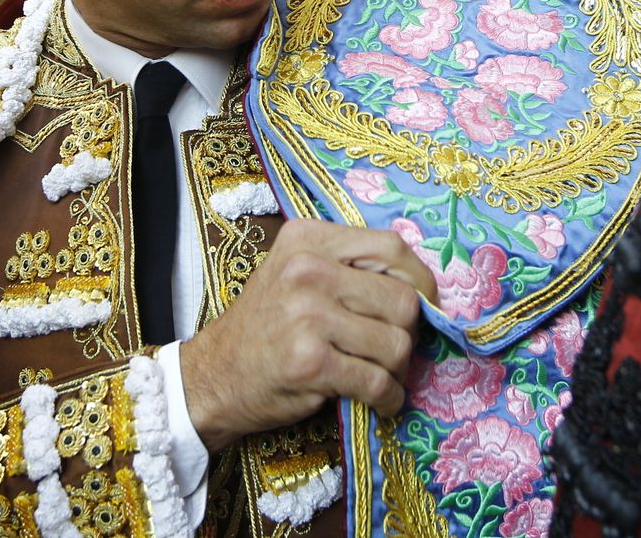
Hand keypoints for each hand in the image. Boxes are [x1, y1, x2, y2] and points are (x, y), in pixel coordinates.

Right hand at [179, 219, 435, 451]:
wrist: (215, 375)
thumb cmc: (266, 325)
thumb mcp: (296, 272)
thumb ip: (348, 267)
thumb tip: (421, 288)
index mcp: (308, 239)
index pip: (392, 248)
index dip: (420, 281)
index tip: (425, 306)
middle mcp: (307, 269)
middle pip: (402, 299)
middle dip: (409, 333)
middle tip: (395, 351)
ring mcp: (307, 315)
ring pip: (396, 343)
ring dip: (398, 370)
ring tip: (381, 376)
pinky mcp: (310, 362)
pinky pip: (377, 381)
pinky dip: (388, 398)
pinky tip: (380, 401)